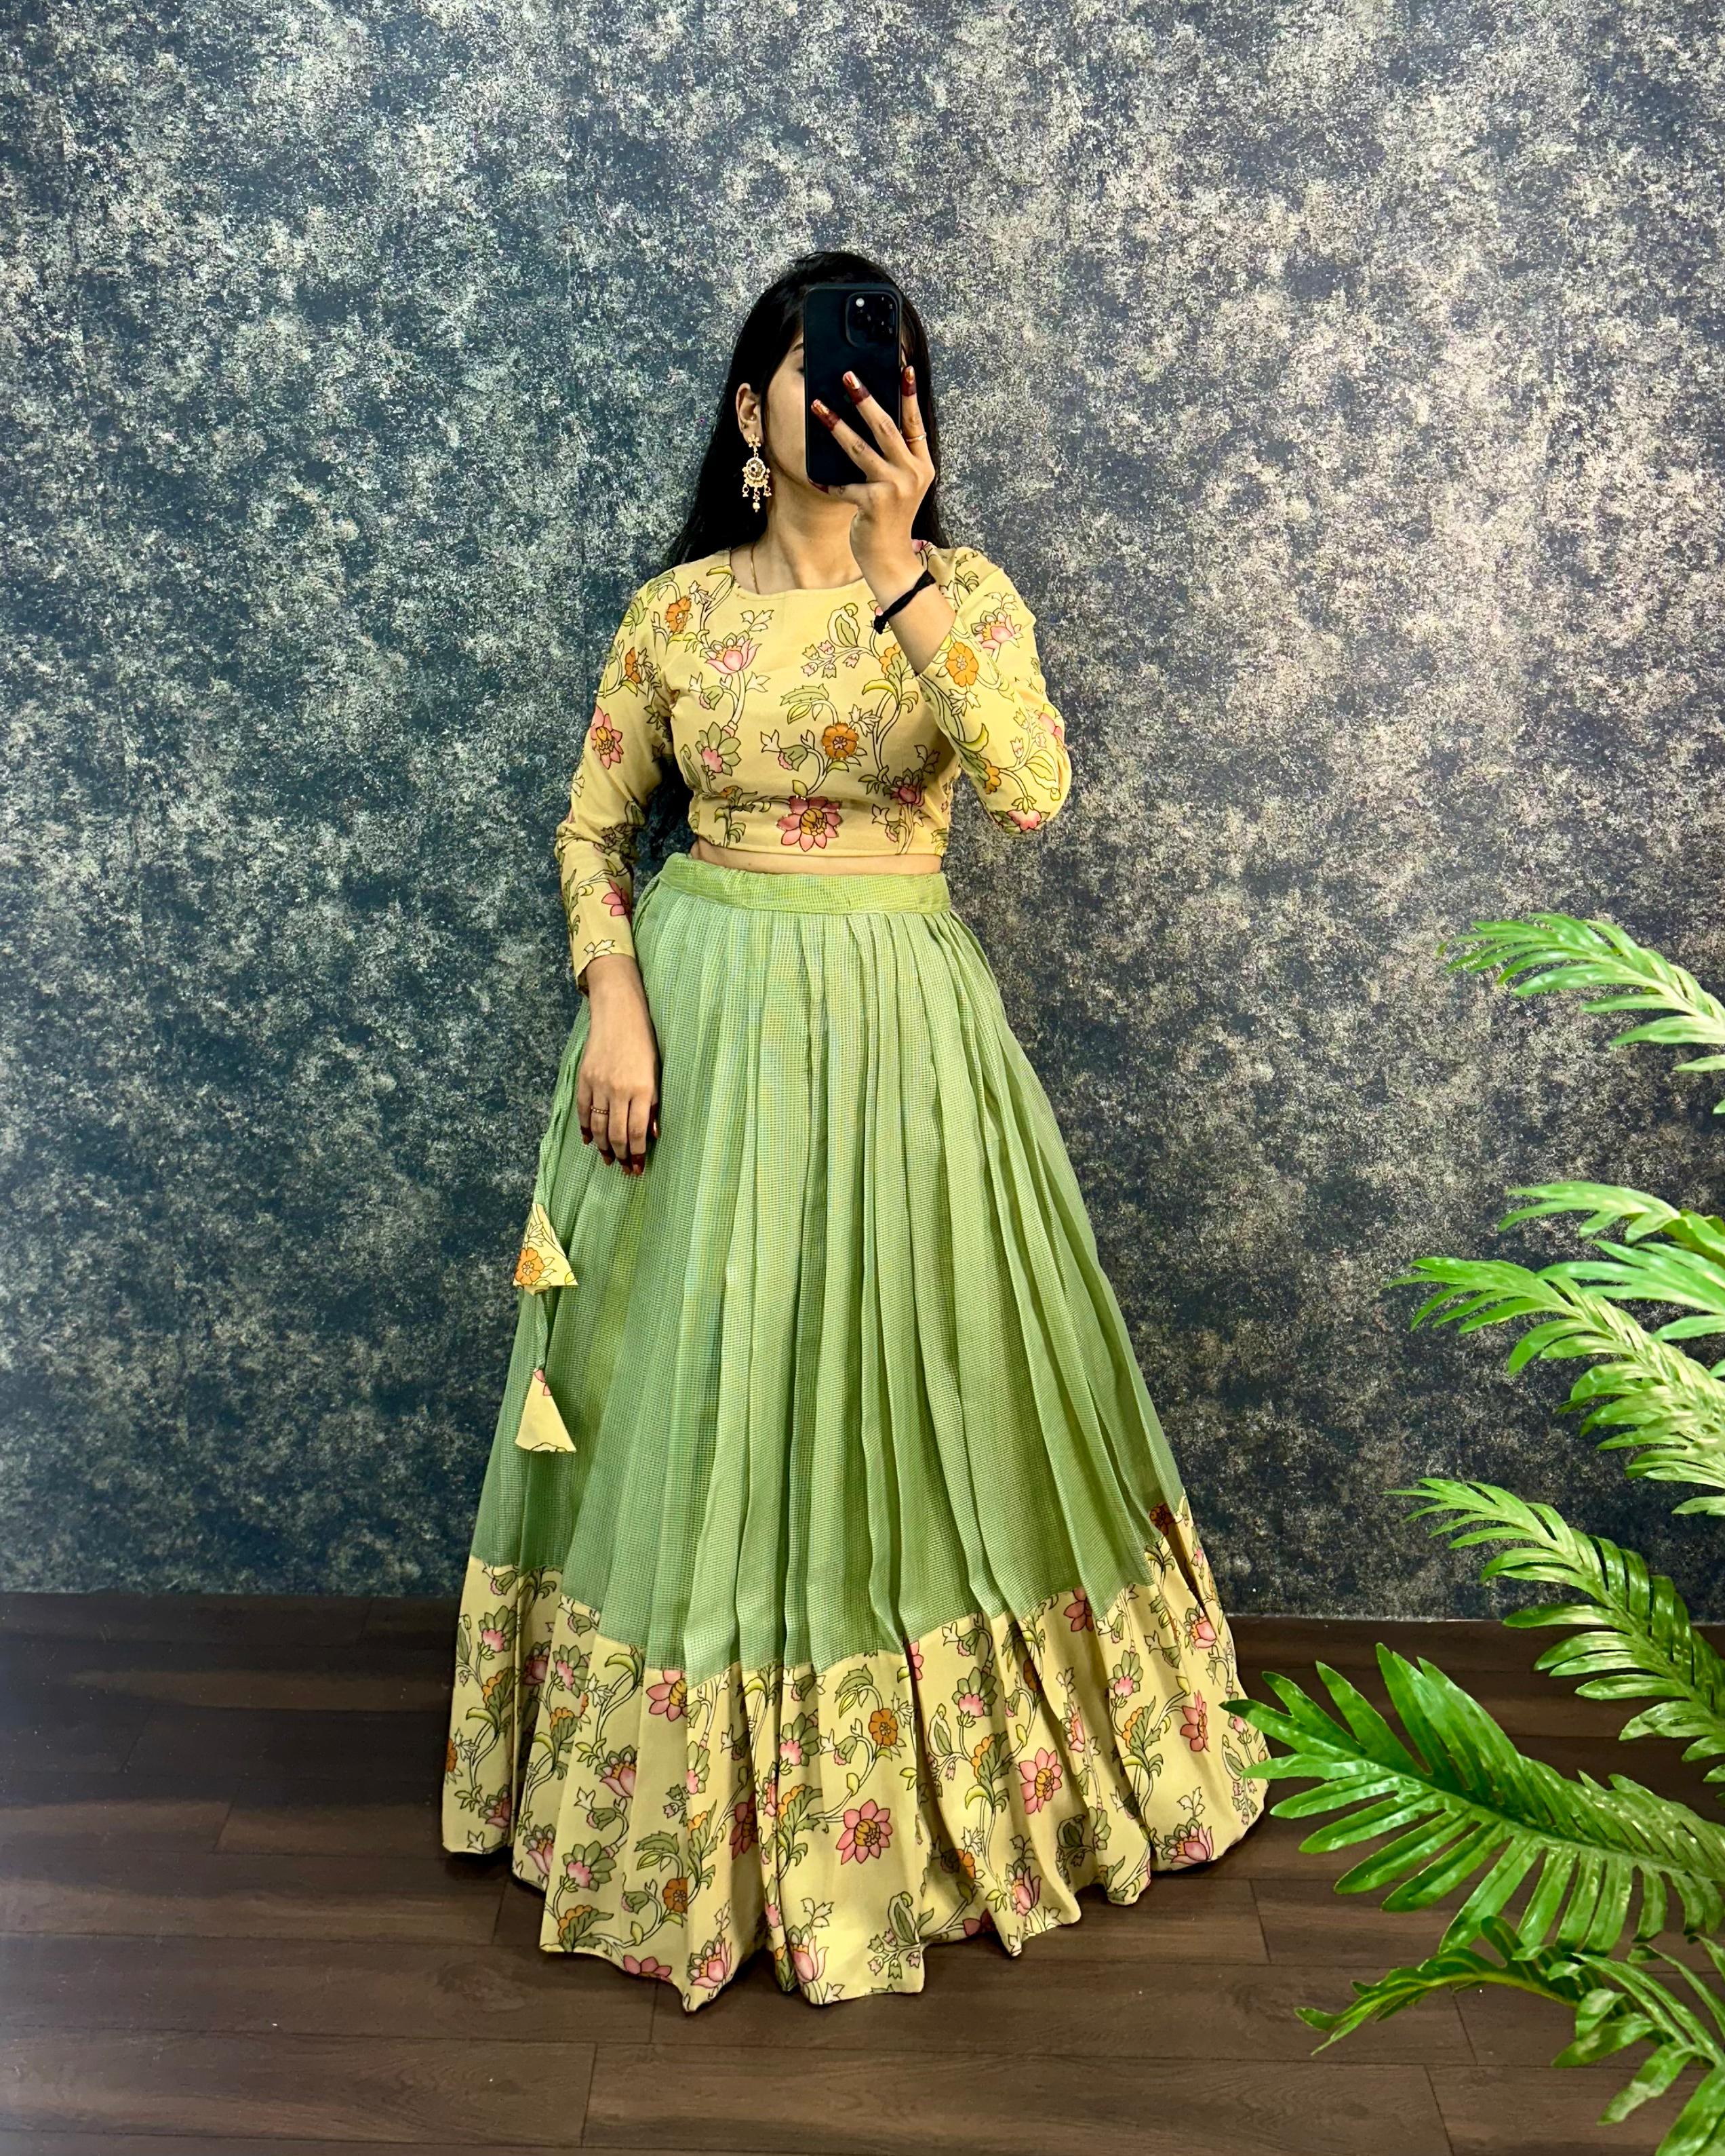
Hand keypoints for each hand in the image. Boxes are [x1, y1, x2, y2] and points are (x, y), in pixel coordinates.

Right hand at [577, 956, 659, 1173]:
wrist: (618, 1014)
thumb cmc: (643, 1043)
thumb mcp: (656, 1072)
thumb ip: (653, 1104)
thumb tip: (652, 1134)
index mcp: (641, 1089)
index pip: (637, 1132)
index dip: (637, 1154)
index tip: (638, 1169)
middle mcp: (619, 1090)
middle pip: (616, 1133)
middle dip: (621, 1156)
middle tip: (624, 1170)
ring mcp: (599, 1084)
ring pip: (598, 1126)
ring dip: (603, 1147)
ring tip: (609, 1160)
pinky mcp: (584, 1078)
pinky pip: (583, 1110)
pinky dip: (585, 1128)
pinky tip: (589, 1141)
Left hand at [810, 362, 932, 585]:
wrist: (890, 560)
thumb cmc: (889, 519)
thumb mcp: (900, 485)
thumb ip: (892, 458)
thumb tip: (868, 421)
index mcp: (922, 465)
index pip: (916, 423)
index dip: (910, 395)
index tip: (903, 367)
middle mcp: (912, 474)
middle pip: (887, 428)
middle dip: (866, 399)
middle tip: (848, 376)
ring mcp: (894, 489)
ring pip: (861, 449)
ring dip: (836, 426)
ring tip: (818, 406)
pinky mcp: (873, 504)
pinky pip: (844, 485)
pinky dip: (827, 482)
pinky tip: (813, 476)